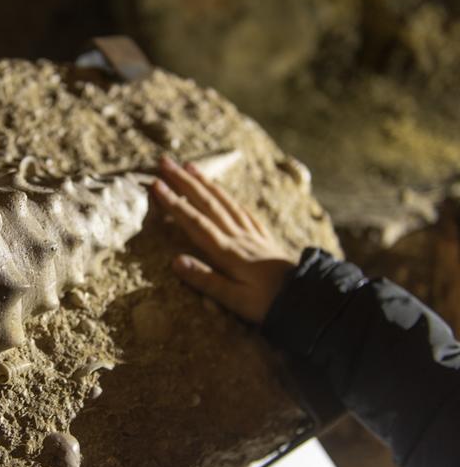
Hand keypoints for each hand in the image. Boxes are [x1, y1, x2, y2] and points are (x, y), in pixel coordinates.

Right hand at [151, 156, 297, 322]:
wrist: (310, 298)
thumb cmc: (270, 304)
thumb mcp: (235, 300)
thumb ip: (206, 280)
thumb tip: (175, 261)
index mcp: (228, 252)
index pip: (195, 222)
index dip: (174, 203)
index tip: (156, 185)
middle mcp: (238, 237)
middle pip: (208, 203)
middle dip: (184, 181)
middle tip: (165, 163)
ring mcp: (252, 234)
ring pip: (225, 202)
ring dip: (205, 182)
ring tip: (190, 166)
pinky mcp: (263, 237)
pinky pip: (242, 210)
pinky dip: (229, 197)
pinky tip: (223, 192)